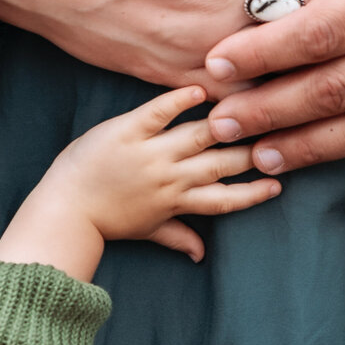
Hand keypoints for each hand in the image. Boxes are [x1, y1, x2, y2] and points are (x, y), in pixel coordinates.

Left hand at [0, 86, 280, 280]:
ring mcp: (150, 153)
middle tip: (278, 134)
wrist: (65, 210)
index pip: (225, 198)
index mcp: (176, 201)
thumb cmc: (105, 220)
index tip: (278, 182)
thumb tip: (201, 255)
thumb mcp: (146, 231)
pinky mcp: (127, 131)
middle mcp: (169, 177)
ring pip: (200, 136)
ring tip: (250, 108)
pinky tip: (201, 89)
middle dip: (252, 151)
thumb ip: (177, 237)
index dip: (254, 192)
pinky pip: (159, 113)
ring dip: (226, 123)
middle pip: (221, 163)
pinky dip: (179, 100)